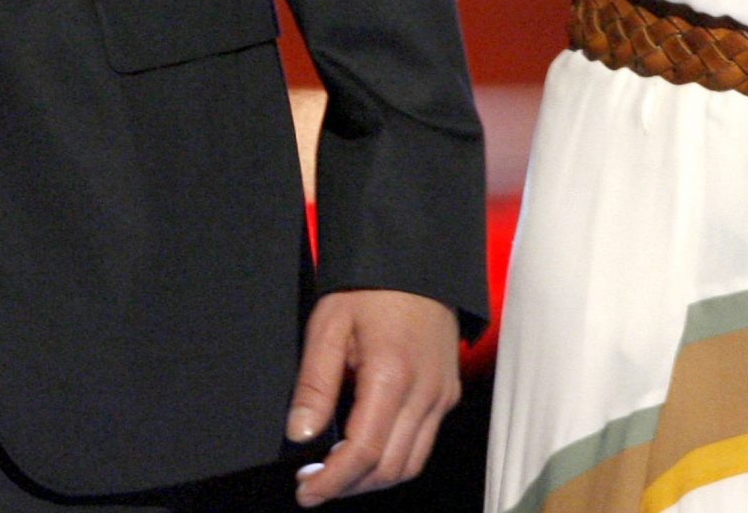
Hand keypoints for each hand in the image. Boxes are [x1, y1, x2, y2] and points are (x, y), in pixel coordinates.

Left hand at [285, 289, 460, 504]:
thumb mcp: (329, 324)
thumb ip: (315, 384)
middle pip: (389, 468)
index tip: (306, 492)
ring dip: (372, 480)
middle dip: (349, 486)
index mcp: (392, 375)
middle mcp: (425, 393)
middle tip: (313, 485)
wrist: (419, 258)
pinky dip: (394, 460)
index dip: (333, 481)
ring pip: (411, 464)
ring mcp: (442, 396)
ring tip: (336, 474)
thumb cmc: (370, 286)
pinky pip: (423, 444)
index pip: (364, 452)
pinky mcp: (448, 394)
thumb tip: (300, 435)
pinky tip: (365, 451)